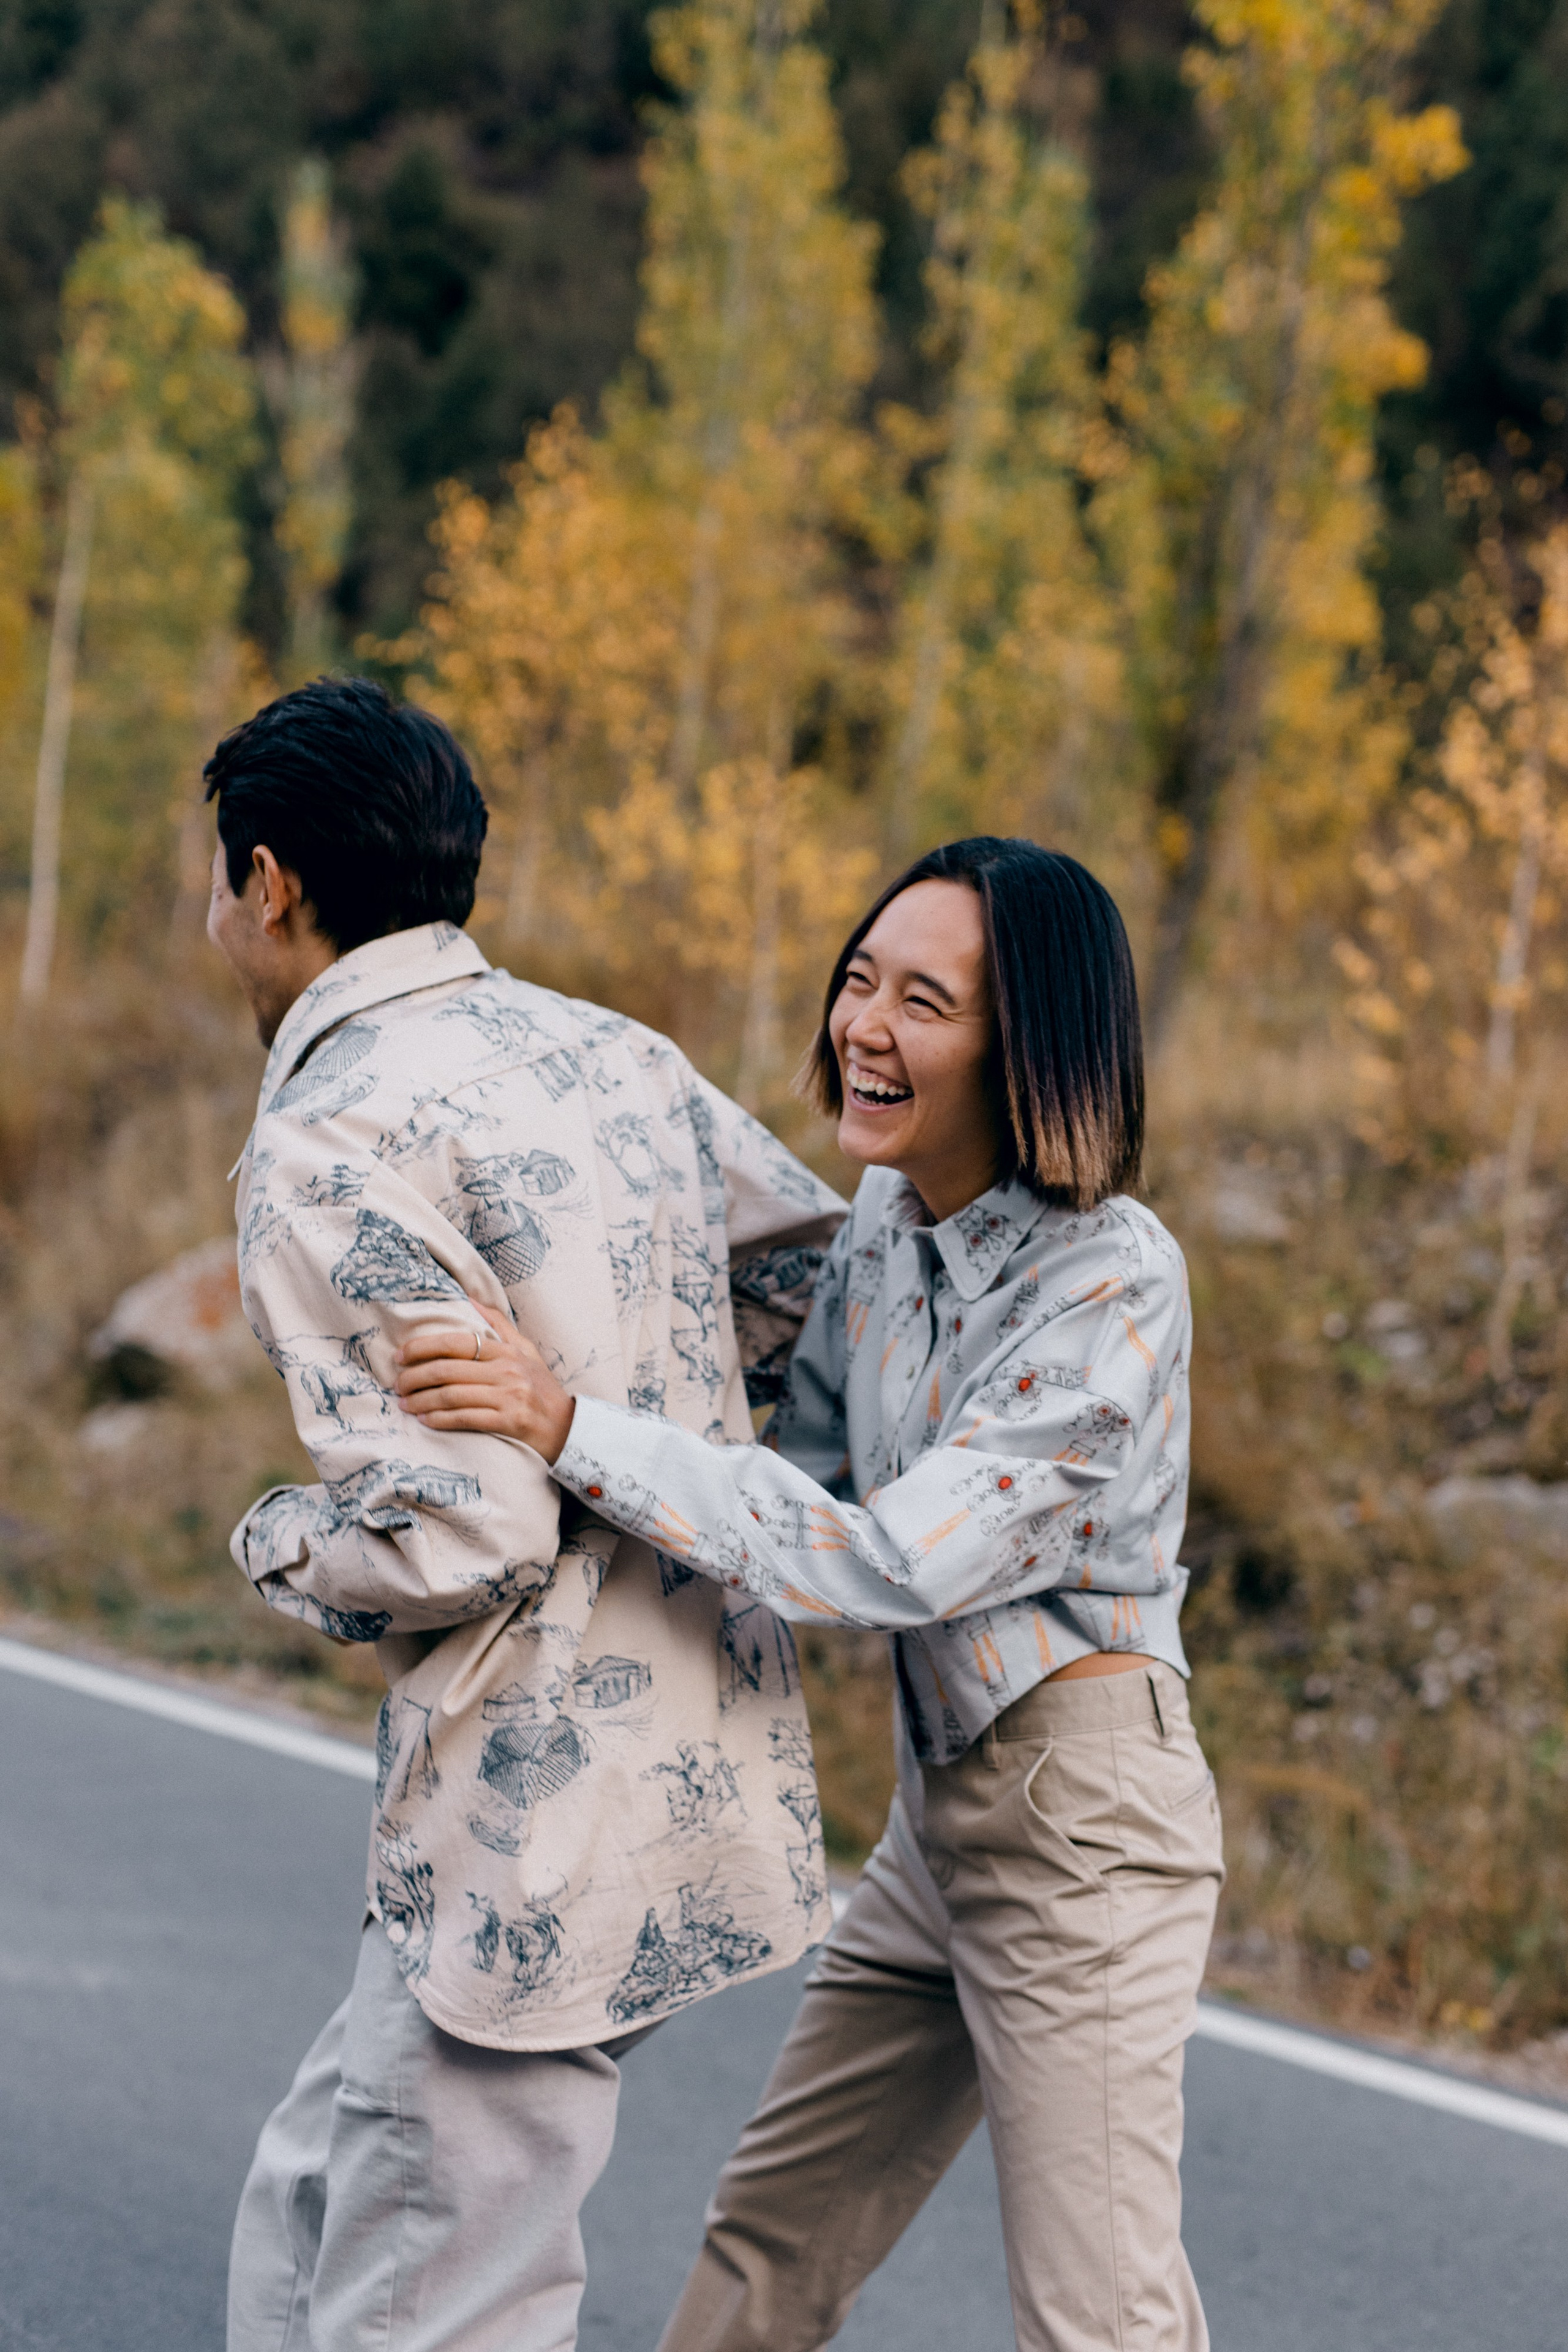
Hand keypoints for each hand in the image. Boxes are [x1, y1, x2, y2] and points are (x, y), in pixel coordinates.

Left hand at [396, 1301, 576, 1463]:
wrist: (569, 1428)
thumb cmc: (542, 1388)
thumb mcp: (526, 1351)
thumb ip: (499, 1325)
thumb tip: (470, 1299)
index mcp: (507, 1351)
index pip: (455, 1343)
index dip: (422, 1347)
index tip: (400, 1355)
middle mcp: (507, 1371)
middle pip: (447, 1370)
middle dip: (414, 1377)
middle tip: (397, 1384)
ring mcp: (509, 1396)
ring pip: (451, 1396)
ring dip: (421, 1401)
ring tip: (404, 1403)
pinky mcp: (509, 1422)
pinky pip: (465, 1419)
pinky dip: (440, 1420)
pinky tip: (425, 1421)